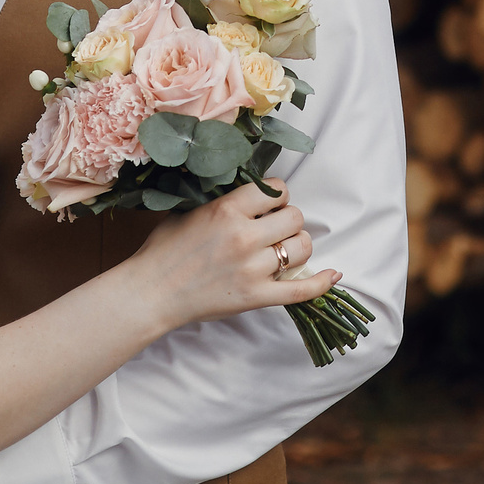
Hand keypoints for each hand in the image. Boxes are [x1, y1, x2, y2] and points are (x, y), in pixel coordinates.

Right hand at [134, 179, 338, 328]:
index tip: (268, 204)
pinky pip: (301, 290)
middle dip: (287, 219)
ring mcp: (253, 269)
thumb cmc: (163, 250)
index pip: (277, 190)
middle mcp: (245, 237)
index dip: (276, 196)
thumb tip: (247, 187)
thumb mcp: (188, 210)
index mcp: (228, 211)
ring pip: (302, 247)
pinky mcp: (257, 297)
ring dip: (296, 245)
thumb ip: (221, 199)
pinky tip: (333, 275)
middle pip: (294, 216)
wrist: (150, 293)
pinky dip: (321, 283)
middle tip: (272, 228)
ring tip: (283, 248)